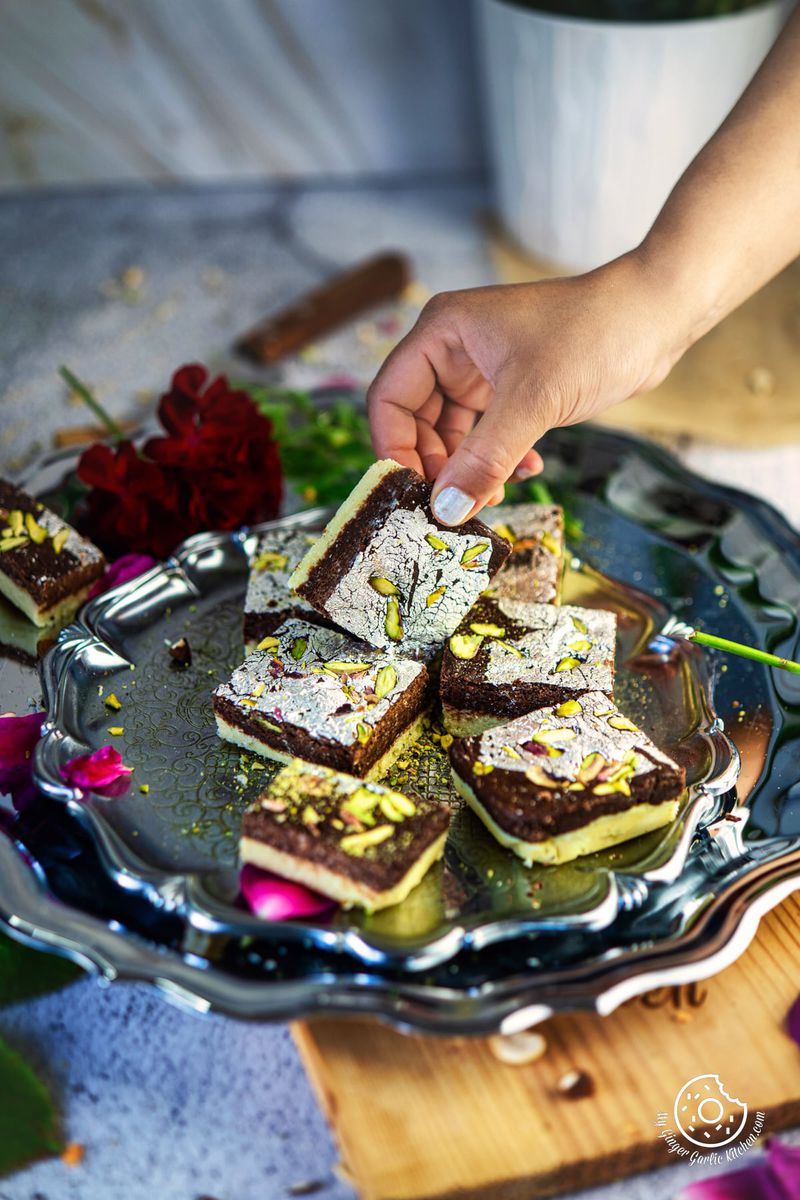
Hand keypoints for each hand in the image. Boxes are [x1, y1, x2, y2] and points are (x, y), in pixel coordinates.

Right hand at [367, 251, 688, 523]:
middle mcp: (452, 349)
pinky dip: (497, 460)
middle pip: (415, 422)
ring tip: (496, 495)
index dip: (395, 450)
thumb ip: (484, 459)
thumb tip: (444, 512)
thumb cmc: (594, 335)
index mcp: (441, 333)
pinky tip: (527, 472)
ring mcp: (480, 369)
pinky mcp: (509, 388)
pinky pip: (484, 435)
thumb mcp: (533, 401)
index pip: (389, 399)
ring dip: (469, 469)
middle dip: (436, 467)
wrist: (656, 316)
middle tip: (456, 507)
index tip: (413, 496)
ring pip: (450, 434)